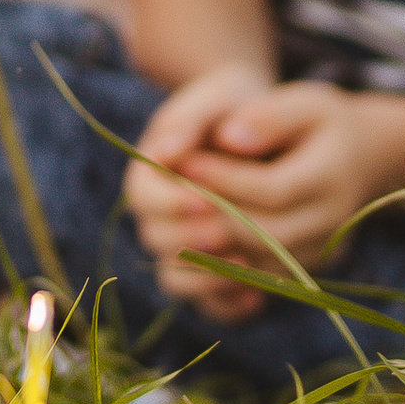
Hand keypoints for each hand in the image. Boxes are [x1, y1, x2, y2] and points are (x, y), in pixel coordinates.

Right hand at [125, 64, 276, 317]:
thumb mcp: (215, 97)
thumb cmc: (233, 105)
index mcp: (149, 173)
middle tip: (227, 229)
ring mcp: (183, 248)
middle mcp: (159, 216)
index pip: (144, 198)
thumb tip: (169, 152)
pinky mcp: (212, 274)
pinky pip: (210, 306)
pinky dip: (228, 305)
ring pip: (177, 280)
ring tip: (243, 262)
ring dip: (206, 278)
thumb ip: (191, 120)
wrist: (260, 125)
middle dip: (192, 238)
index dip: (172, 202)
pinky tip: (256, 295)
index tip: (206, 196)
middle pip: (158, 241)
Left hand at [130, 74, 400, 299]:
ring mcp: (321, 252)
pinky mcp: (307, 269)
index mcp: (331, 178)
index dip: (224, 179)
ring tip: (181, 212)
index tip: (186, 160)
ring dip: (215, 243)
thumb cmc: (325, 122)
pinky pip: (261, 281)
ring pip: (260, 264)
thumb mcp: (305, 102)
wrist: (366, 157)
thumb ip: (269, 116)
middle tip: (175, 191)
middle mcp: (331, 223)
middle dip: (214, 214)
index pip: (272, 189)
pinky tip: (199, 238)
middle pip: (265, 234)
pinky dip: (227, 267)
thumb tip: (228, 137)